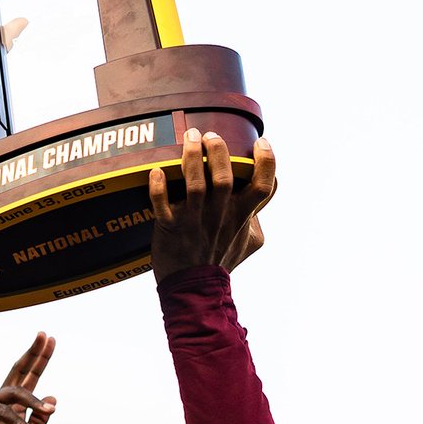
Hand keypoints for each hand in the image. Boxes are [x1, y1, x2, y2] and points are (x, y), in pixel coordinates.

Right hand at [0, 333, 56, 423]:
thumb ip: (40, 419)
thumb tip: (53, 397)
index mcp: (15, 402)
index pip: (31, 375)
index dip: (41, 358)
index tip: (51, 340)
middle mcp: (2, 396)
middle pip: (20, 369)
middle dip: (34, 353)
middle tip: (45, 335)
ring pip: (16, 391)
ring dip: (34, 401)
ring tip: (49, 411)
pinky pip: (3, 412)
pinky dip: (18, 421)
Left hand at [149, 129, 275, 284]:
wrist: (195, 289)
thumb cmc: (221, 260)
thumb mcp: (250, 242)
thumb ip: (257, 217)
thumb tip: (260, 196)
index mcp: (242, 215)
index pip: (264, 187)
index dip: (267, 162)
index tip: (261, 142)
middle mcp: (220, 215)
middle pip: (225, 178)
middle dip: (218, 152)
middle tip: (210, 134)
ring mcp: (194, 221)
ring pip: (195, 186)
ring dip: (190, 159)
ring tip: (190, 138)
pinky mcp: (170, 228)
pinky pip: (161, 206)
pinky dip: (158, 188)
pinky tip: (156, 171)